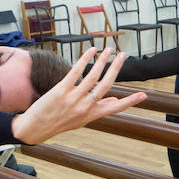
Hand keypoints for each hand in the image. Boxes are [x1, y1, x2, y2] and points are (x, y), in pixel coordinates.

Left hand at [11, 48, 146, 144]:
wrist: (35, 129)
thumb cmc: (57, 123)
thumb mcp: (79, 120)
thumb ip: (96, 109)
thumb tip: (113, 98)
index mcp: (91, 115)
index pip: (115, 108)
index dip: (130, 102)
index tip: (143, 96)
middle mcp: (85, 107)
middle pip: (106, 85)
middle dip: (116, 68)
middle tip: (123, 55)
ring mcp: (73, 99)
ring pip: (93, 76)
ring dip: (103, 60)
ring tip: (108, 50)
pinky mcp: (61, 90)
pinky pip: (76, 72)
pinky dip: (85, 60)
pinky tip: (91, 51)